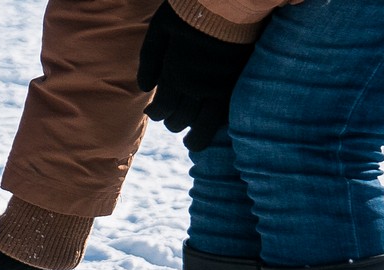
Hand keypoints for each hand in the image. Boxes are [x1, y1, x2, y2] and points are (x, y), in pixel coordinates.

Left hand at [137, 2, 254, 151]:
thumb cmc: (191, 10)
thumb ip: (150, 59)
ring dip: (195, 136)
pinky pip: (227, 115)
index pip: (162, 109)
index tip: (152, 111)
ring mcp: (220, 87)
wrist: (231, 0)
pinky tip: (212, 129)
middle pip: (180, 121)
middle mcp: (198, 86)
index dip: (155, 113)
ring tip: (190, 141)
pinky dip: (217, 126)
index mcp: (176, 73)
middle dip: (172, 123)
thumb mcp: (161, 28)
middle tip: (170, 120)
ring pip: (205, 126)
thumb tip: (145, 88)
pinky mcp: (239, 84)